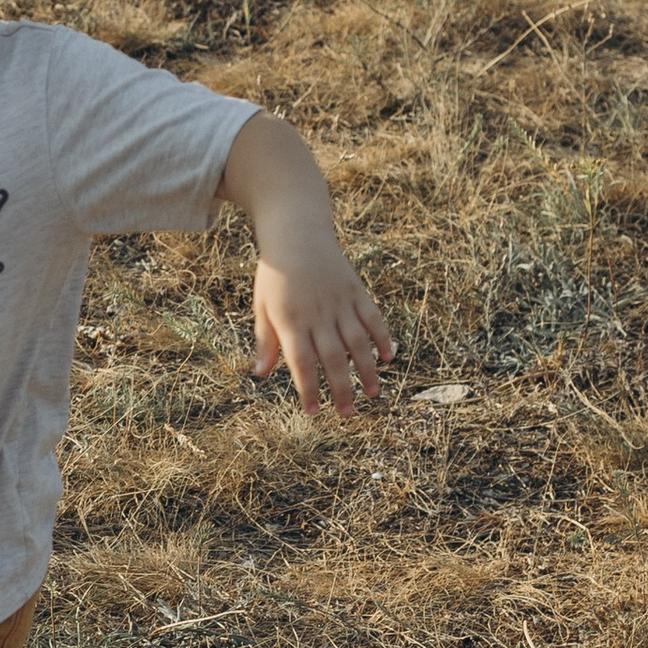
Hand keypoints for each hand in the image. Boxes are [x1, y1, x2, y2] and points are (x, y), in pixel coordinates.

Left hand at [252, 247, 393, 417]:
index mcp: (291, 321)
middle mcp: (318, 314)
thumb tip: (260, 373)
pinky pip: (373, 318)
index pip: (301, 363)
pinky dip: (382, 337)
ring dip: (366, 370)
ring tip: (373, 394)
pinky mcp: (355, 291)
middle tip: (347, 414)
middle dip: (341, 389)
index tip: (314, 411)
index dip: (308, 389)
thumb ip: (265, 340)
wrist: (296, 234)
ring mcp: (339, 302)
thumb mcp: (263, 307)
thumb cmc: (275, 276)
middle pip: (332, 358)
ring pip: (357, 342)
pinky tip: (387, 358)